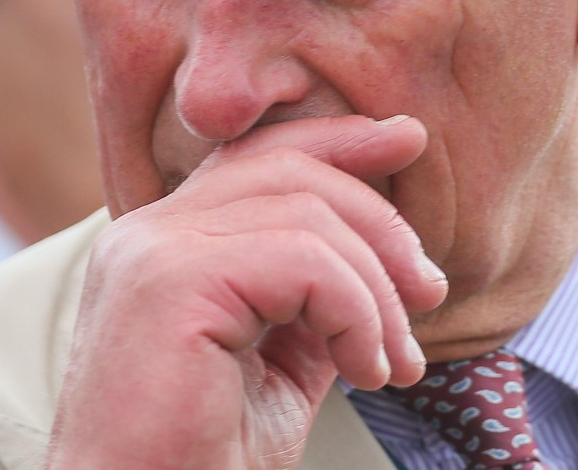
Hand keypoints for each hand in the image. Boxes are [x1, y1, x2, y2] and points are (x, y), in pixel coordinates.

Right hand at [45, 115, 447, 469]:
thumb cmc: (205, 459)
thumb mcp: (282, 361)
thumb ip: (318, 295)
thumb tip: (390, 253)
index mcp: (167, 239)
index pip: (260, 154)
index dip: (339, 139)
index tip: (407, 140)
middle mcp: (149, 230)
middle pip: (289, 168)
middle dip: (379, 218)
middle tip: (429, 289)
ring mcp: (152, 251)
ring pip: (305, 213)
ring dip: (376, 287)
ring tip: (397, 361)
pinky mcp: (171, 284)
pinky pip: (301, 261)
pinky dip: (356, 311)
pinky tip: (366, 370)